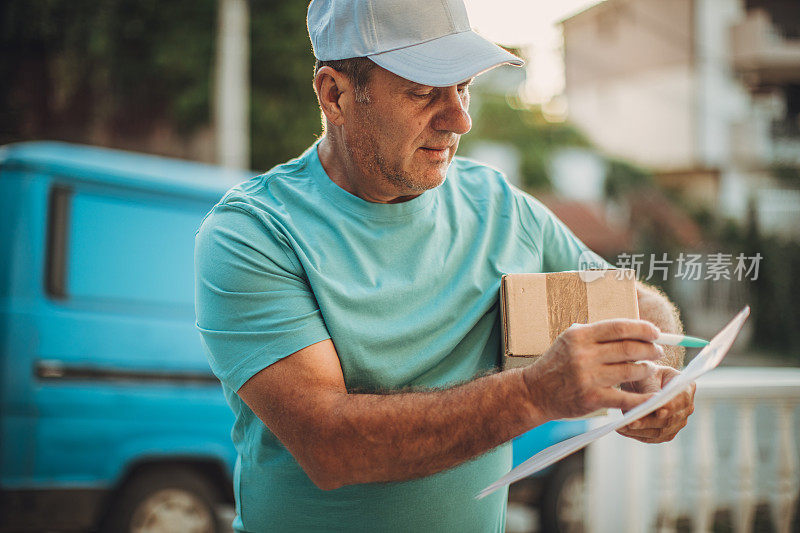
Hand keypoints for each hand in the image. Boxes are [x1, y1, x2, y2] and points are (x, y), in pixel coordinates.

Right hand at [523, 319, 665, 420]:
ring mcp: (588, 377)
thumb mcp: (570, 341)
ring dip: (646, 369)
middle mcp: (584, 355)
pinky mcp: (592, 398)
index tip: (656, 332)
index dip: (642, 328)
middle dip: (650, 349)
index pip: (619, 327)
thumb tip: (633, 330)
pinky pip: (625, 398)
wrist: (535, 392)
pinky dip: (643, 398)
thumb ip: (596, 335)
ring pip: (630, 371)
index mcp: (579, 336)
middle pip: (628, 348)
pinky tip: (654, 397)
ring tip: (650, 368)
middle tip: (658, 351)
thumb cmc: (557, 364)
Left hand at [616, 365, 695, 442]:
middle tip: (632, 422)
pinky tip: (622, 430)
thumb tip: (649, 403)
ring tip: (623, 426)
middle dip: (650, 422)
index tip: (658, 411)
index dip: (671, 406)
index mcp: (686, 388)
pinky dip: (637, 435)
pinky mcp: (665, 432)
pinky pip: (652, 438)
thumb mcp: (647, 373)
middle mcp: (685, 408)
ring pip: (660, 432)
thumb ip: (650, 387)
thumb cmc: (646, 373)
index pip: (682, 399)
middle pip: (670, 420)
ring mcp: (677, 422)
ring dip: (641, 431)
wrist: (643, 381)